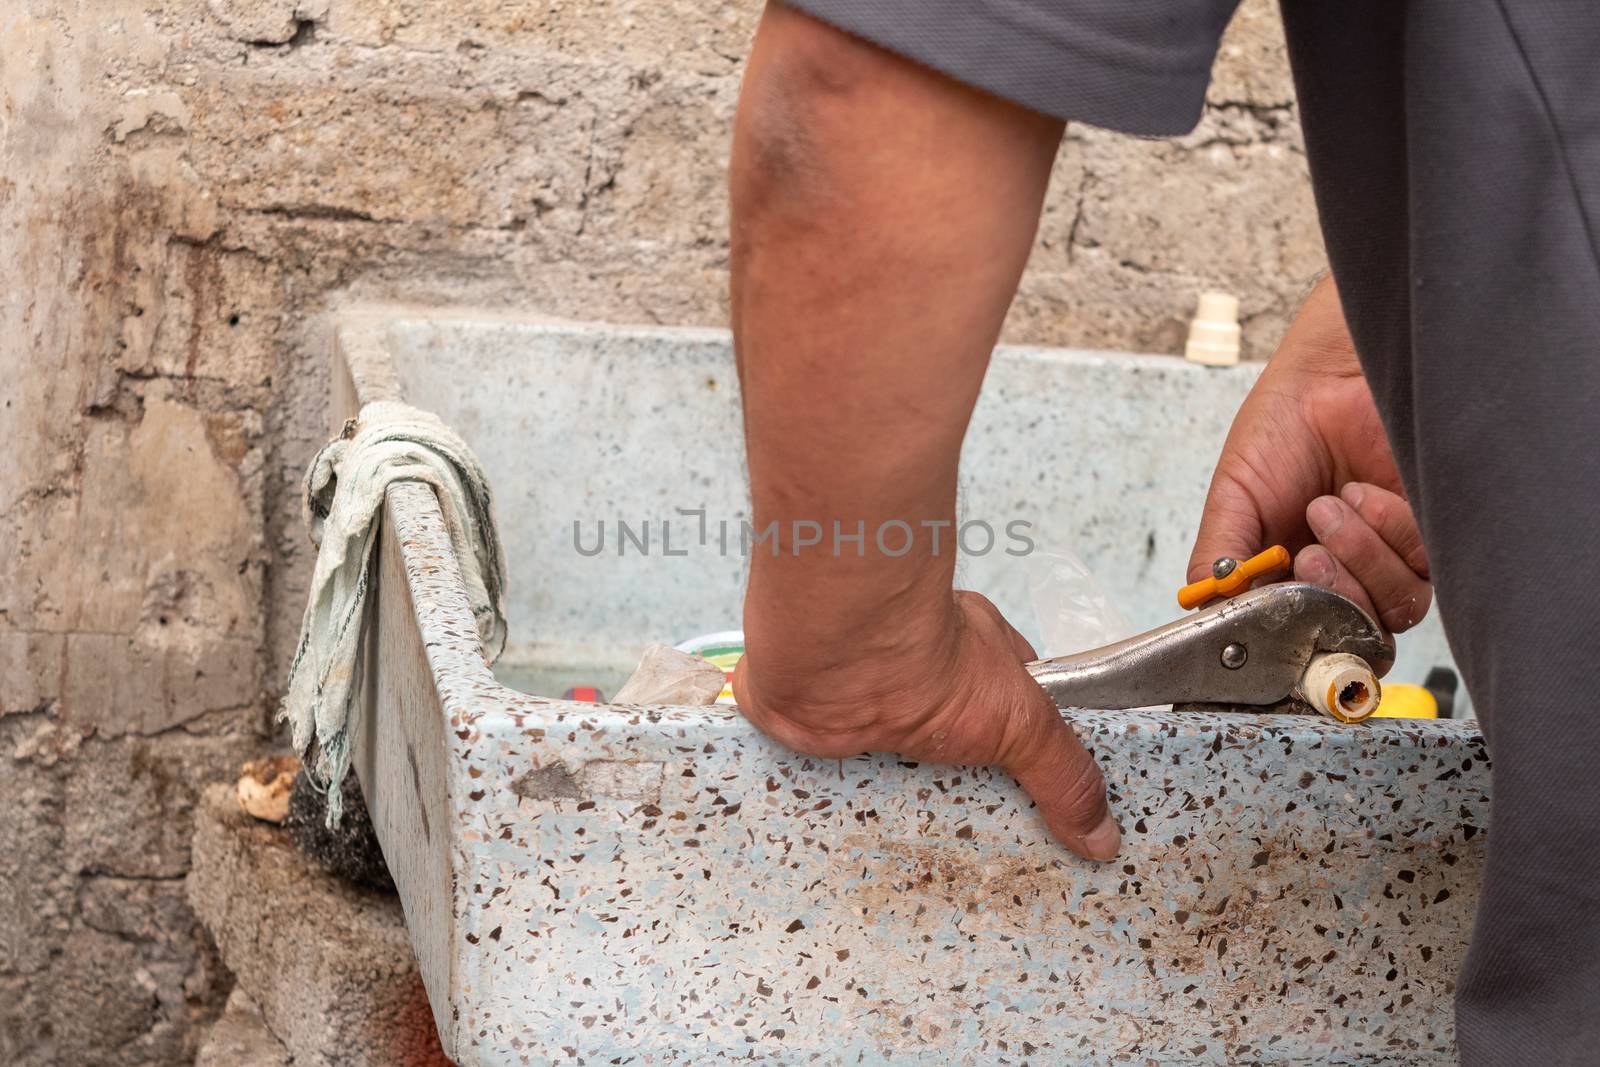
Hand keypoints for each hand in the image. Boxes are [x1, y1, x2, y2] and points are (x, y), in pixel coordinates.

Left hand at [733, 590, 1121, 861]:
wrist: (839, 658)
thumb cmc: (926, 657)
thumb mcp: (1023, 721)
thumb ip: (1064, 773)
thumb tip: (1102, 831)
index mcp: (969, 658)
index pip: (999, 713)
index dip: (1006, 758)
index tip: (1018, 808)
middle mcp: (914, 675)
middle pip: (942, 746)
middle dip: (947, 785)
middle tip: (960, 838)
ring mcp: (866, 700)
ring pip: (886, 765)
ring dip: (890, 799)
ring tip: (906, 851)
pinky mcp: (821, 729)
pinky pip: (833, 779)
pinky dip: (837, 802)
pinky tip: (847, 830)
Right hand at [1188, 277, 1430, 645]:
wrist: (1330, 376)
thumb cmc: (1280, 429)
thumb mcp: (1232, 498)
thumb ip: (1218, 560)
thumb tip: (1206, 615)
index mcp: (1289, 579)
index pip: (1299, 639)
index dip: (1294, 638)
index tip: (1279, 616)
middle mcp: (1343, 576)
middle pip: (1352, 633)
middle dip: (1329, 597)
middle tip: (1307, 553)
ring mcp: (1390, 559)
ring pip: (1393, 609)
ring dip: (1359, 561)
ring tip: (1331, 509)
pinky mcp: (1431, 535)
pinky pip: (1425, 566)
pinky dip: (1390, 531)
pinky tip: (1363, 494)